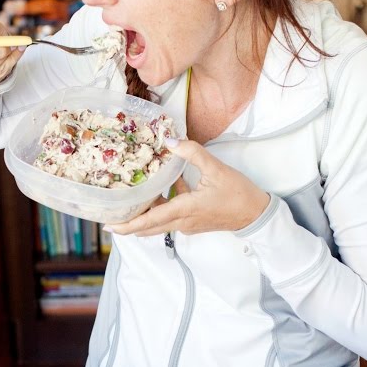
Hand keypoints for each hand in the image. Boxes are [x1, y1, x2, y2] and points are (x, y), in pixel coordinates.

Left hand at [105, 139, 269, 236]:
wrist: (256, 214)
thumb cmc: (238, 194)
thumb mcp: (216, 168)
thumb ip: (192, 153)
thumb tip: (172, 139)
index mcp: (185, 210)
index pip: (150, 220)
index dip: (128, 224)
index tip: (110, 226)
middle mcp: (182, 222)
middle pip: (148, 227)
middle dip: (128, 224)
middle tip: (110, 216)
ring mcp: (187, 225)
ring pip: (158, 224)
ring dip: (144, 215)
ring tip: (129, 201)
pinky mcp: (193, 223)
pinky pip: (170, 218)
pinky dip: (161, 208)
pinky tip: (162, 189)